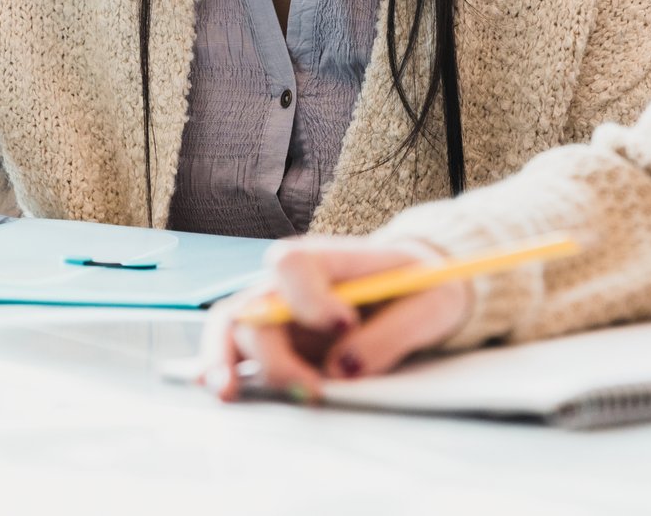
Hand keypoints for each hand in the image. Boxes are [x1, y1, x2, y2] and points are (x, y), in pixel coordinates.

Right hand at [198, 236, 471, 402]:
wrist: (420, 293)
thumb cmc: (424, 289)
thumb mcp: (431, 304)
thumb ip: (392, 334)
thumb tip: (343, 369)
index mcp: (327, 258)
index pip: (292, 264)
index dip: (309, 298)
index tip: (344, 326)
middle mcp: (292, 284)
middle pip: (257, 308)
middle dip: (274, 355)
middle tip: (311, 390)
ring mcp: (280, 313)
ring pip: (234, 328)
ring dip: (225, 359)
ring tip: (228, 393)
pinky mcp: (280, 342)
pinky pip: (236, 348)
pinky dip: (219, 366)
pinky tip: (219, 386)